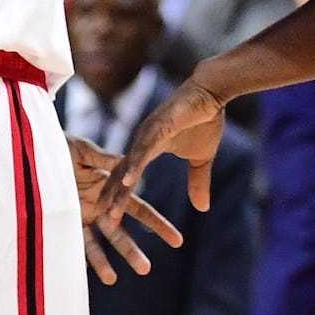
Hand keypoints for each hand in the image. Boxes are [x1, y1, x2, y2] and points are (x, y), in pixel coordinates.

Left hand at [70, 136, 181, 283]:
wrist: (26, 152)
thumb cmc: (56, 146)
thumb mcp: (81, 150)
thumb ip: (102, 160)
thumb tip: (128, 162)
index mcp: (108, 187)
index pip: (139, 209)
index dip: (157, 224)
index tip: (176, 239)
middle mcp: (97, 205)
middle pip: (121, 231)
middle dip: (134, 250)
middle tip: (148, 269)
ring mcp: (79, 215)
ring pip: (98, 242)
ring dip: (108, 260)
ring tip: (116, 279)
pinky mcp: (60, 221)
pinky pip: (75, 242)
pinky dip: (84, 257)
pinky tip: (93, 272)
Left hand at [103, 80, 226, 223]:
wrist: (212, 92)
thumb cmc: (205, 120)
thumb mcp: (201, 159)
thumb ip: (198, 182)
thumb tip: (203, 208)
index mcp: (149, 149)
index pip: (128, 176)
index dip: (118, 197)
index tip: (110, 218)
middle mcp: (142, 142)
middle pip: (121, 175)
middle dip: (111, 199)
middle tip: (102, 222)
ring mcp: (147, 134)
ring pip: (128, 167)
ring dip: (118, 191)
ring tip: (111, 212)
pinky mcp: (157, 126)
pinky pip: (143, 151)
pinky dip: (134, 167)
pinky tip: (127, 183)